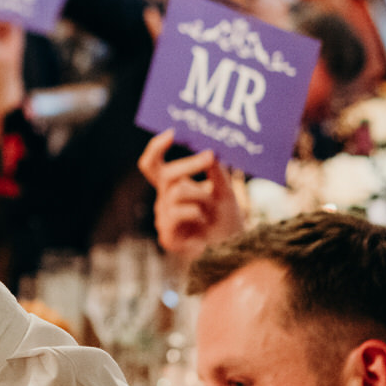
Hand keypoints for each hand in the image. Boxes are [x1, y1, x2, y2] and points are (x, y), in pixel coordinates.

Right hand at [138, 131, 242, 258]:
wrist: (232, 252)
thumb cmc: (226, 221)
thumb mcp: (226, 191)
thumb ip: (217, 173)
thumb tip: (210, 153)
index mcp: (172, 187)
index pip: (152, 165)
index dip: (155, 149)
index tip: (172, 133)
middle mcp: (164, 200)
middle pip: (166, 174)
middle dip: (188, 163)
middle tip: (210, 156)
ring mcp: (164, 218)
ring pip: (177, 191)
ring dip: (202, 195)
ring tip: (213, 208)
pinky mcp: (167, 235)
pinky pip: (179, 212)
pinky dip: (197, 212)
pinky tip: (204, 220)